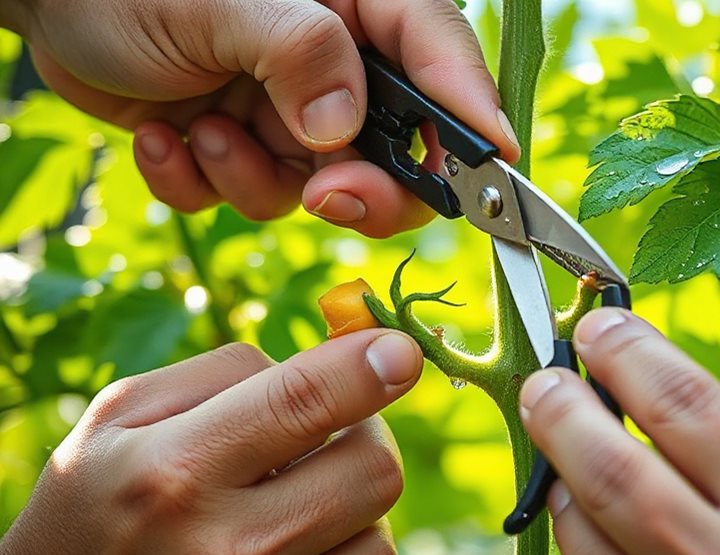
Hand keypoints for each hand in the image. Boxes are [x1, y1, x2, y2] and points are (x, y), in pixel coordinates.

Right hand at [0, 331, 422, 554]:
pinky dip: (349, 547)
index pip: (305, 401)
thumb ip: (229, 371)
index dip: (370, 365)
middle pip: (373, 468)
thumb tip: (346, 353)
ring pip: (381, 531)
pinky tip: (300, 540)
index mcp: (175, 471)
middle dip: (364, 434)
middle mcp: (227, 547)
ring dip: (353, 500)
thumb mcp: (124, 416)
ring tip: (295, 495)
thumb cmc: (98, 498)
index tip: (402, 350)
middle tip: (328, 430)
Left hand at [11, 0, 517, 236]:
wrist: (48, 9)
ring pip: (322, 188)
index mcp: (356, 7)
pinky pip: (254, 198)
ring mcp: (292, 112)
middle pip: (401, 151)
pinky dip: (205, 186)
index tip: (500, 171)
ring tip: (199, 133)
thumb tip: (346, 132)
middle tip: (326, 194)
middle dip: (362, 185)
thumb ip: (299, 53)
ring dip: (255, 179)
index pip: (441, 59)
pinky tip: (163, 139)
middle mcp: (336, 66)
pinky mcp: (246, 147)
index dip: (474, 116)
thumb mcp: (220, 1)